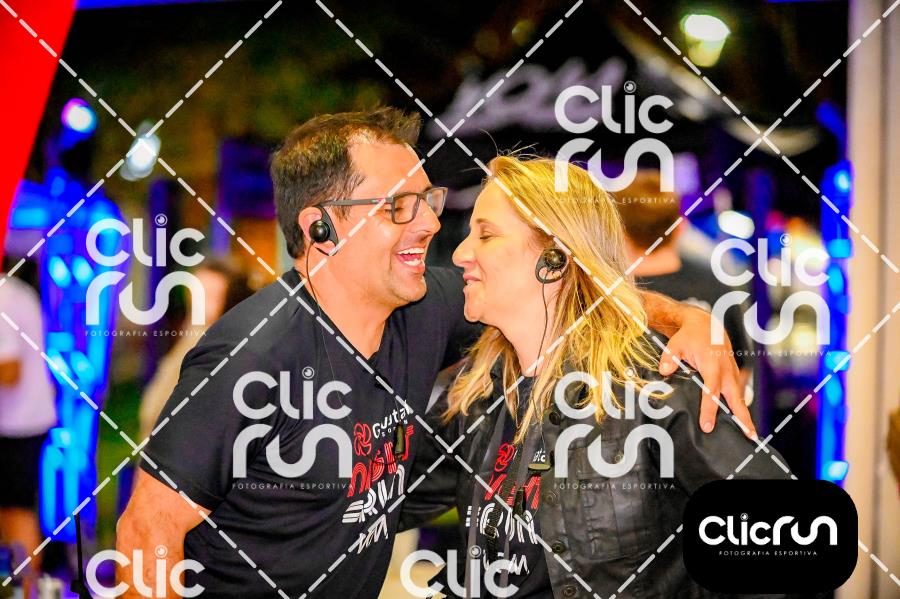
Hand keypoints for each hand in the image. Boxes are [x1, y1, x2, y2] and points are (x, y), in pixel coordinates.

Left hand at [658, 307, 756, 438]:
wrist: (706, 325)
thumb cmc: (691, 335)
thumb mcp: (675, 344)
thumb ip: (669, 358)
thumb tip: (664, 371)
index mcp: (712, 365)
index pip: (711, 391)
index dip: (709, 409)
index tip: (707, 426)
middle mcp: (726, 371)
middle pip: (735, 398)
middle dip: (742, 417)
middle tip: (749, 435)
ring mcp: (731, 372)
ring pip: (740, 397)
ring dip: (745, 415)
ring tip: (750, 434)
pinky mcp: (733, 374)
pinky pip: (739, 392)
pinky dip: (741, 405)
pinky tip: (742, 420)